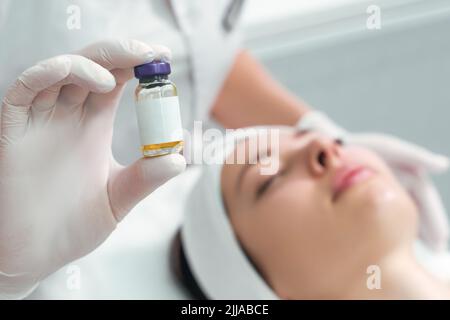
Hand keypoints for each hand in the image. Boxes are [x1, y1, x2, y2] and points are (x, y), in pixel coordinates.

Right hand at [0, 39, 185, 297]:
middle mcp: (67, 116)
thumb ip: (145, 178)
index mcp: (93, 125)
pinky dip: (51, 73)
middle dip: (120, 53)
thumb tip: (180, 158)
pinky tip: (86, 80)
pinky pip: (25, 88)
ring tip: (116, 77)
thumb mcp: (117, 199)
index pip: (115, 80)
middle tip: (150, 52)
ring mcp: (40, 120)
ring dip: (90, 61)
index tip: (164, 58)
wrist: (33, 256)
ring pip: (60, 69)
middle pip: (93, 66)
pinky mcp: (14, 130)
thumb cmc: (72, 228)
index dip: (137, 64)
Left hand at [297, 111, 448, 251]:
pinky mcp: (366, 194)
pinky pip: (383, 214)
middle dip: (428, 230)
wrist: (329, 149)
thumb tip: (444, 166)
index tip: (442, 239)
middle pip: (416, 209)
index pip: (425, 198)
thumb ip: (415, 156)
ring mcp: (382, 188)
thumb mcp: (388, 149)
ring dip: (411, 231)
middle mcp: (397, 181)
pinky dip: (391, 226)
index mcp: (406, 172)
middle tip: (436, 250)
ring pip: (401, 214)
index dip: (435, 219)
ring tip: (418, 251)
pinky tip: (393, 242)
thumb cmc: (360, 145)